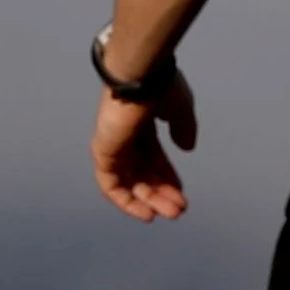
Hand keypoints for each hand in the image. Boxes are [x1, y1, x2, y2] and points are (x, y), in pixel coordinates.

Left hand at [91, 72, 199, 220]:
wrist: (140, 76)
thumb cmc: (159, 86)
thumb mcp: (180, 110)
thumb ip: (183, 128)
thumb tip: (186, 148)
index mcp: (141, 122)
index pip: (152, 156)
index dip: (166, 176)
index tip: (181, 193)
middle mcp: (125, 135)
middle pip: (141, 172)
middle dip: (161, 192)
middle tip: (179, 209)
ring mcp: (112, 144)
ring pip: (129, 182)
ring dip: (149, 200)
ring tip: (171, 213)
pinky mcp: (103, 152)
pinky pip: (111, 185)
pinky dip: (127, 201)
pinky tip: (147, 213)